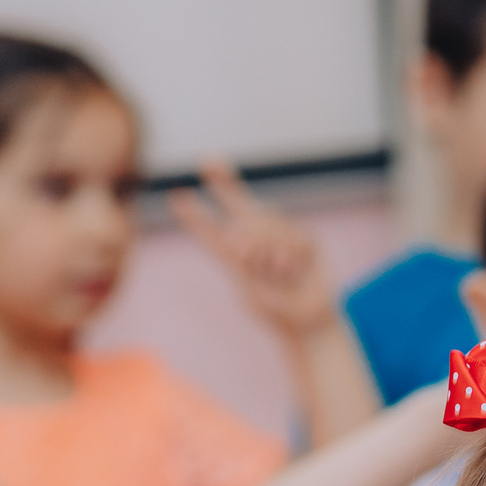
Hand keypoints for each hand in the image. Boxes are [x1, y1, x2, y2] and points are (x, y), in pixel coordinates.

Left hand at [171, 160, 344, 339]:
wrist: (309, 321)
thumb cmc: (276, 310)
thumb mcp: (250, 290)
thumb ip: (242, 264)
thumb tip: (241, 240)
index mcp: (236, 255)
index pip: (212, 231)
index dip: (195, 215)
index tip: (177, 197)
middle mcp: (257, 239)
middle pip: (238, 202)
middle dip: (223, 182)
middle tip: (209, 164)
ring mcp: (281, 236)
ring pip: (266, 223)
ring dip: (267, 246)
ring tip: (275, 271)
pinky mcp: (304, 238)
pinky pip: (293, 236)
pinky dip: (290, 255)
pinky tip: (292, 271)